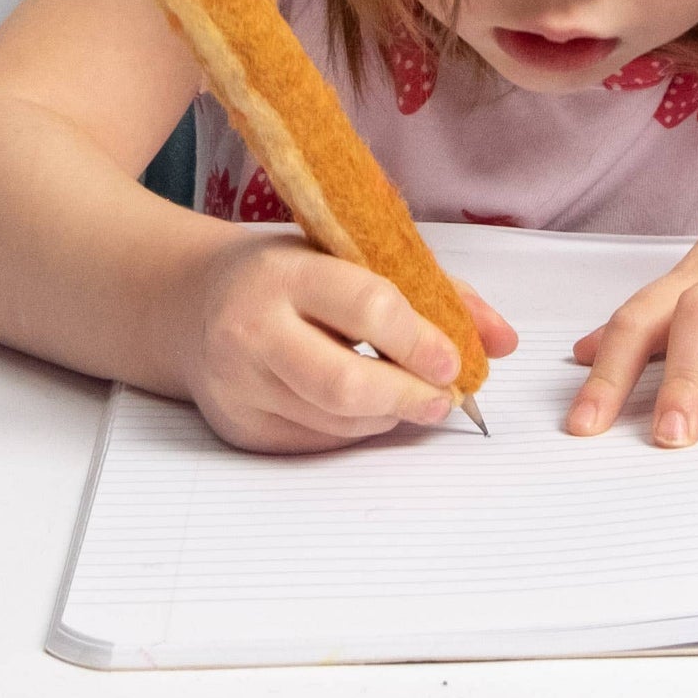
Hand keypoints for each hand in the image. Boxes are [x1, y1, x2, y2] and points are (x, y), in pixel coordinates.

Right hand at [175, 231, 518, 452]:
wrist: (192, 303)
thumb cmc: (292, 273)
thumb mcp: (354, 255)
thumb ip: (436, 290)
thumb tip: (505, 341)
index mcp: (287, 273)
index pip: (368, 307)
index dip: (420, 341)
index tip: (453, 360)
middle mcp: (253, 330)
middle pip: (346, 383)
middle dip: (410, 397)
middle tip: (446, 399)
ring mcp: (239, 385)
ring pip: (336, 421)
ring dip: (390, 417)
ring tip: (415, 400)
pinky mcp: (238, 428)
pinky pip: (315, 442)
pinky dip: (356, 430)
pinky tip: (370, 409)